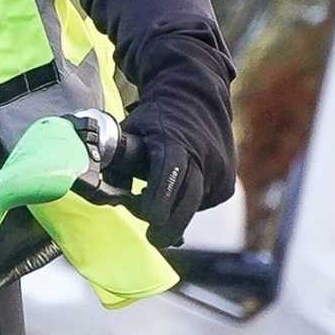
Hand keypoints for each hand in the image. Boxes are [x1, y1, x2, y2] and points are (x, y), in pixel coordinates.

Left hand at [117, 104, 205, 247]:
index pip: (170, 172)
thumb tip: (108, 198)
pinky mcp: (227, 180)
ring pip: (196, 205)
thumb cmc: (155, 118)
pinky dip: (190, 204)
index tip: (151, 218)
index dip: (160, 197)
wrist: (196, 96)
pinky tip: (179, 193)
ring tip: (158, 211)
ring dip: (177, 214)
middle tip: (154, 239)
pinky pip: (206, 202)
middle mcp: (201, 154)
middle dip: (170, 225)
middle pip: (187, 200)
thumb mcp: (131, 130)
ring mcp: (218, 168)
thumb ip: (118, 163)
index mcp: (173, 140)